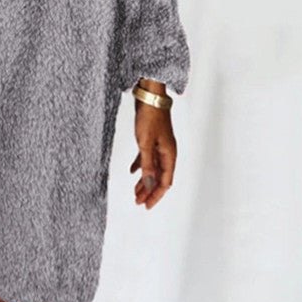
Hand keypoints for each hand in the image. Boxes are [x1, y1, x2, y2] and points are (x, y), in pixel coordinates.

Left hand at [129, 91, 176, 209]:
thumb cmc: (150, 116)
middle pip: (159, 177)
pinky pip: (148, 156)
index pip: (165, 181)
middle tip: (137, 201)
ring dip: (144, 180)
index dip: (156, 195)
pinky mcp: (152, 138)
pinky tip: (133, 171)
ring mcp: (160, 145)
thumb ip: (147, 164)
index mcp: (169, 154)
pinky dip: (141, 165)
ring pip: (153, 168)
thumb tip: (148, 185)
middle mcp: (167, 152)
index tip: (146, 206)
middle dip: (149, 190)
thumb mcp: (145, 142)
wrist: (150, 96)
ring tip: (135, 191)